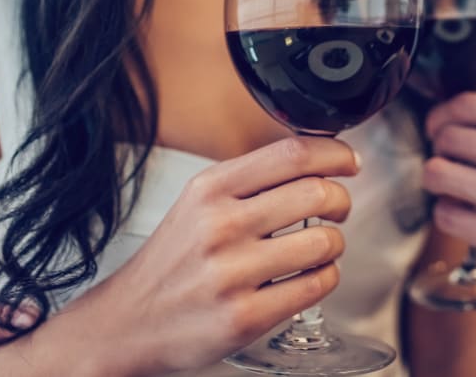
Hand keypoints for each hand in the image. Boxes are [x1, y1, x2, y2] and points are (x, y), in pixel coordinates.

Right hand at [0, 136, 359, 375]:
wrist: (126, 322)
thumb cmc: (173, 260)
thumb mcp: (199, 202)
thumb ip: (251, 179)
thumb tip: (316, 159)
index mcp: (211, 188)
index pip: (292, 153)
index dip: (334, 153)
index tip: (349, 161)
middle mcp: (220, 225)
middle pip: (317, 192)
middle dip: (341, 199)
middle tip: (338, 208)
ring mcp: (232, 273)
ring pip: (324, 241)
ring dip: (335, 243)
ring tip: (321, 247)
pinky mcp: (245, 316)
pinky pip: (316, 285)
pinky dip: (326, 277)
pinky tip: (311, 275)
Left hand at [423, 94, 475, 328]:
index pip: (464, 104)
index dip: (445, 116)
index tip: (443, 125)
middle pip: (446, 137)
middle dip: (443, 147)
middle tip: (448, 158)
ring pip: (438, 175)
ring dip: (442, 180)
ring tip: (455, 188)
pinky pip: (450, 218)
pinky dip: (452, 214)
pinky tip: (467, 215)